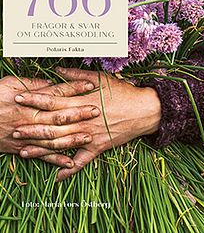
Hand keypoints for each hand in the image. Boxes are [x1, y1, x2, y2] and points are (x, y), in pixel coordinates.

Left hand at [13, 67, 161, 180]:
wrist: (146, 109)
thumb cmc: (124, 92)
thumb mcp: (101, 78)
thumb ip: (77, 75)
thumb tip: (56, 70)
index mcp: (82, 101)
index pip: (53, 100)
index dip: (35, 99)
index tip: (18, 97)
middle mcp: (83, 120)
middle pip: (52, 125)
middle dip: (31, 126)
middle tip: (13, 129)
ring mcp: (90, 135)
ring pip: (62, 144)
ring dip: (42, 148)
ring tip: (23, 151)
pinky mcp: (99, 147)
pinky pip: (82, 160)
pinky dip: (70, 169)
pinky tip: (57, 177)